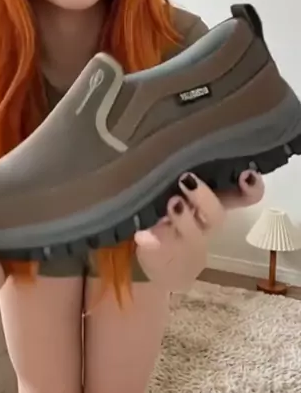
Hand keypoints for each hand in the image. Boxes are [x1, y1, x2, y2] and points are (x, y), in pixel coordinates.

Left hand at [135, 170, 263, 291]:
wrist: (165, 263)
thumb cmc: (178, 213)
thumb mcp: (187, 191)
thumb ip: (189, 167)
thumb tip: (180, 129)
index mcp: (215, 203)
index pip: (244, 196)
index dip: (250, 188)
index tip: (246, 174)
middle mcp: (204, 223)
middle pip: (215, 213)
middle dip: (204, 197)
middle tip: (187, 179)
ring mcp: (184, 241)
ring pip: (191, 232)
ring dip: (182, 218)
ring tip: (172, 203)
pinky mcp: (162, 252)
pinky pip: (158, 248)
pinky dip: (151, 240)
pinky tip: (142, 235)